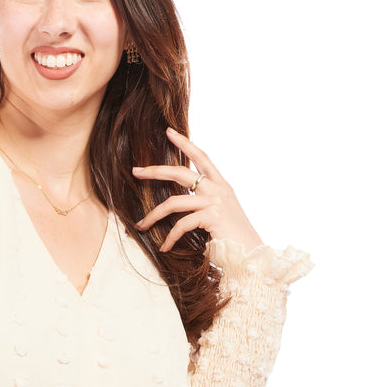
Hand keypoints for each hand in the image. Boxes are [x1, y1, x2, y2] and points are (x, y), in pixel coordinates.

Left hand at [133, 127, 262, 251]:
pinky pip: (181, 224)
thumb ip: (205, 203)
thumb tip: (181, 201)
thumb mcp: (220, 214)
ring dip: (153, 214)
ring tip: (141, 225)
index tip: (169, 132)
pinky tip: (164, 247)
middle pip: (181, 172)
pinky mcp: (211, 216)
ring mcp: (215, 201)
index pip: (201, 157)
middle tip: (136, 171)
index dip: (185, 143)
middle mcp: (218, 189)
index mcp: (221, 185)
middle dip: (155, 171)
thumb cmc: (233, 238)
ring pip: (174, 201)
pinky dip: (170, 237)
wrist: (251, 255)